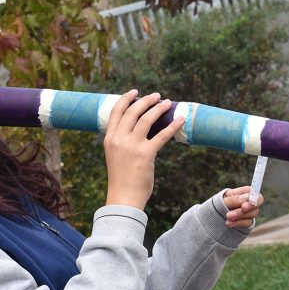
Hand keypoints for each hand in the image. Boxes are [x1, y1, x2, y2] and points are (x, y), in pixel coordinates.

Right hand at [103, 90, 182, 210]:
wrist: (123, 197)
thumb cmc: (121, 178)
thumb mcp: (115, 155)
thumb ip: (122, 141)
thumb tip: (136, 128)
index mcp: (109, 138)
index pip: (116, 111)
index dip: (126, 98)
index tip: (135, 92)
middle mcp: (119, 139)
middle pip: (133, 111)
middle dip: (146, 100)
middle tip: (157, 96)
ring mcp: (132, 146)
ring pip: (146, 119)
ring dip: (159, 108)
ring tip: (167, 103)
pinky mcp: (146, 154)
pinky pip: (162, 135)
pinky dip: (172, 126)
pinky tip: (180, 119)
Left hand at [222, 185, 262, 228]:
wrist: (216, 215)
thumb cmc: (221, 203)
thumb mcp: (224, 199)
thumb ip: (233, 199)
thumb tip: (243, 199)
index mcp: (245, 192)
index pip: (255, 193)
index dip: (253, 199)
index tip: (244, 205)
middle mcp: (250, 202)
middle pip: (255, 205)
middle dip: (247, 208)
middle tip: (240, 210)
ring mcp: (250, 213)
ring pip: (252, 214)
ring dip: (239, 215)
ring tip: (228, 216)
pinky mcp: (248, 222)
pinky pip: (247, 223)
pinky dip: (237, 223)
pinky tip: (229, 223)